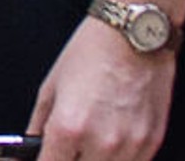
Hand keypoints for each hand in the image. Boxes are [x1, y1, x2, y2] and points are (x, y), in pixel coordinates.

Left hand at [28, 10, 175, 160]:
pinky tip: (109, 146)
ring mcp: (130, 146)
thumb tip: (32, 148)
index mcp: (68, 128)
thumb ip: (38, 124)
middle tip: (64, 150)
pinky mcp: (152, 143)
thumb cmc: (91, 53)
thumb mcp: (50, 87)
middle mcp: (101, 143)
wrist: (133, 35)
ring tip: (86, 146)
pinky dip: (117, 160)